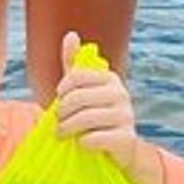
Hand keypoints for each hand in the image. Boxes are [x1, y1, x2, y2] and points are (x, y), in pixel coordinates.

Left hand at [53, 32, 159, 183]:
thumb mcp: (82, 88)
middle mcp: (122, 94)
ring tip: (62, 133)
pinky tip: (82, 143)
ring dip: (67, 128)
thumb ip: (74, 64)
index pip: (77, 75)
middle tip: (57, 121)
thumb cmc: (93, 114)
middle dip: (62, 111)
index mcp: (110, 78)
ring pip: (85, 118)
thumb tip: (71, 35)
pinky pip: (94, 138)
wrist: (117, 149)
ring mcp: (126, 116)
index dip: (63, 88)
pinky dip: (82, 142)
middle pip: (78, 98)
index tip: (59, 97)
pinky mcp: (126, 138)